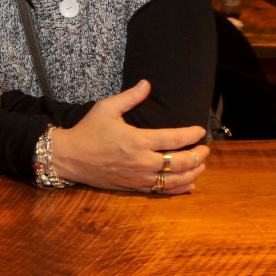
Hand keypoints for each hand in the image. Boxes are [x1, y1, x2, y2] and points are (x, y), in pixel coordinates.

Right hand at [51, 80, 208, 193]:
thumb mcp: (106, 108)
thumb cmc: (87, 131)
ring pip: (176, 179)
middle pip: (181, 161)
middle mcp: (143, 161)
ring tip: (201, 166)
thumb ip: (130, 97)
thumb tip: (147, 84)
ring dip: (193, 173)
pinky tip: (189, 184)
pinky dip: (180, 188)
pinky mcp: (134, 187)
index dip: (192, 135)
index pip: (175, 139)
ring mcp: (140, 177)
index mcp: (138, 140)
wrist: (70, 157)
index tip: (200, 131)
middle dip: (198, 155)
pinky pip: (163, 191)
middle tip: (205, 149)